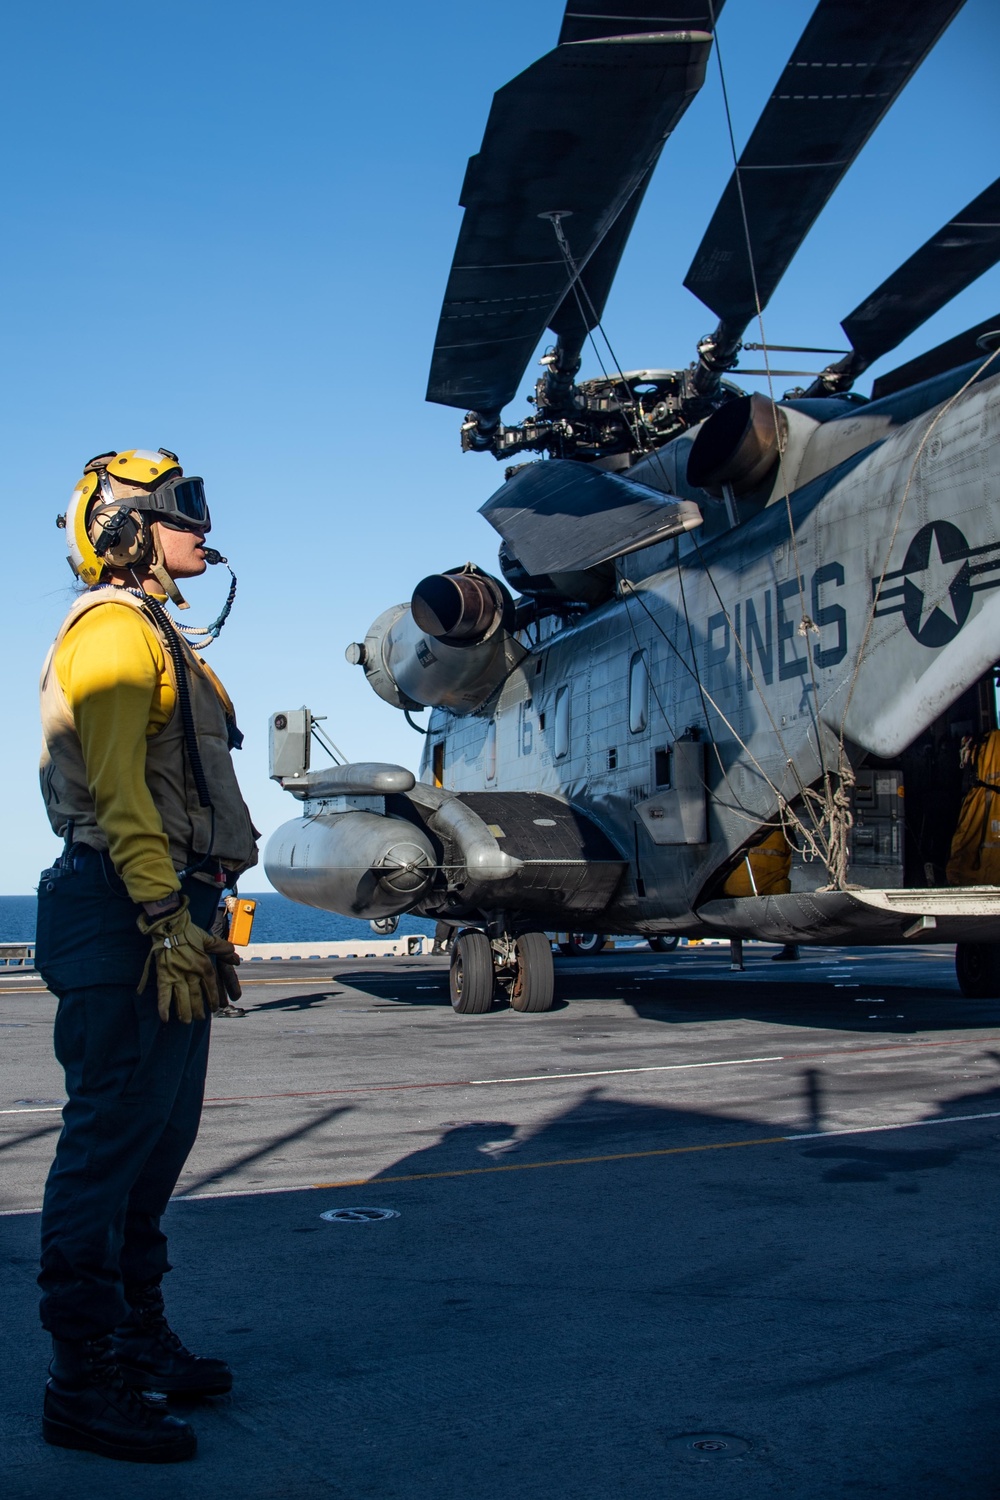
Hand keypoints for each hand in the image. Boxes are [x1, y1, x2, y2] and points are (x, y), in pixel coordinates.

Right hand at [137, 897, 240, 1022]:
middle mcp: (192, 973)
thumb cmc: (188, 932)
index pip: (211, 986)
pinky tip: (166, 1019)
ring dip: (185, 1012)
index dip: (214, 998)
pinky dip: (164, 1008)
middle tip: (202, 1018)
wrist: (169, 926)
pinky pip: (164, 995)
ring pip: (183, 999)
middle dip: (200, 1009)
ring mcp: (178, 976)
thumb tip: (237, 959)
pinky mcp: (164, 976)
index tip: (216, 1007)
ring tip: (187, 1021)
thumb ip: (223, 949)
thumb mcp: (208, 939)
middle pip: (197, 996)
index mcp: (204, 965)